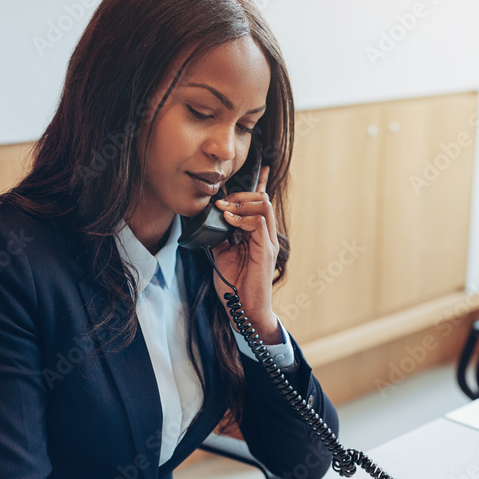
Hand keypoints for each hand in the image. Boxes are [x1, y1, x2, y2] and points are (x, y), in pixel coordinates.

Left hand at [211, 166, 281, 343]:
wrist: (244, 310)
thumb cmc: (235, 286)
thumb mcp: (221, 256)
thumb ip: (220, 237)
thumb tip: (211, 220)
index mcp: (257, 236)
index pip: (261, 204)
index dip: (260, 184)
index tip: (260, 168)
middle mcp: (265, 236)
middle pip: (263, 199)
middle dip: (241, 194)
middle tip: (222, 202)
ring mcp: (267, 243)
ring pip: (263, 206)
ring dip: (241, 203)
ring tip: (224, 209)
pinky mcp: (265, 251)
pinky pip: (258, 223)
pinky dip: (242, 219)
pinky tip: (228, 221)